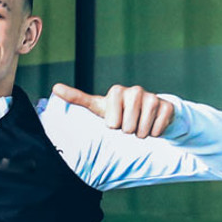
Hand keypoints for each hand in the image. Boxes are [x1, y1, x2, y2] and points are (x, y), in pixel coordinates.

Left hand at [53, 83, 174, 137]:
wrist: (149, 113)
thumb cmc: (119, 112)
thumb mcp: (98, 107)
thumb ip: (77, 98)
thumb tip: (54, 87)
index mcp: (116, 91)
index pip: (112, 121)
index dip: (113, 125)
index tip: (114, 120)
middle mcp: (135, 91)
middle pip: (127, 128)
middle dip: (127, 131)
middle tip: (128, 124)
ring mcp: (152, 97)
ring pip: (142, 130)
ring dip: (140, 134)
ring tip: (139, 126)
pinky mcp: (167, 106)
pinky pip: (158, 130)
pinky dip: (154, 133)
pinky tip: (153, 126)